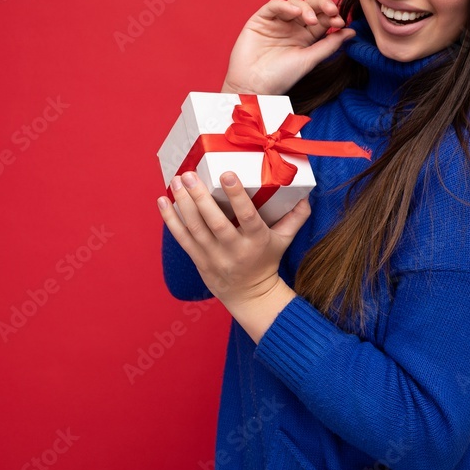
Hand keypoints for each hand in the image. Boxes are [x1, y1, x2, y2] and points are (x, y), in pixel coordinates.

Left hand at [157, 170, 310, 337]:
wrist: (250, 295)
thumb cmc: (266, 261)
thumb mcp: (284, 240)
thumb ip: (295, 218)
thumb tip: (306, 194)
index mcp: (257, 241)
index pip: (247, 216)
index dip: (237, 196)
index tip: (227, 174)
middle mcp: (234, 249)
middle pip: (215, 223)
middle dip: (200, 197)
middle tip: (189, 175)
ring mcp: (214, 256)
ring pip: (195, 228)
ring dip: (184, 204)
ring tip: (176, 181)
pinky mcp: (199, 260)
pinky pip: (182, 238)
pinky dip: (171, 219)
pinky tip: (163, 201)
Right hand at [221, 0, 354, 94]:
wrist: (255, 86)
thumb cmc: (282, 77)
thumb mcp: (310, 59)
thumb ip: (330, 44)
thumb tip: (352, 32)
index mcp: (307, 36)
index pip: (323, 19)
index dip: (332, 17)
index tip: (340, 22)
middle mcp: (293, 27)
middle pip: (311, 7)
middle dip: (323, 5)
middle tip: (332, 11)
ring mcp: (277, 22)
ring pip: (295, 3)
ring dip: (306, 8)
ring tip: (310, 20)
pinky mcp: (261, 19)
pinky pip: (274, 6)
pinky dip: (285, 6)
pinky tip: (295, 12)